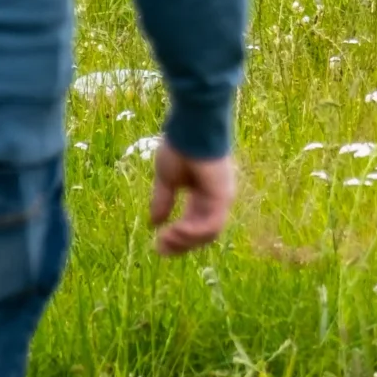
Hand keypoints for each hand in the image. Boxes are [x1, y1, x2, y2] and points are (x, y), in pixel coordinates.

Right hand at [148, 140, 235, 255]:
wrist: (190, 128)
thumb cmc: (180, 147)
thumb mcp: (166, 180)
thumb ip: (163, 201)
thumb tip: (154, 224)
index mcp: (204, 195)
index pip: (194, 225)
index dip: (177, 239)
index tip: (157, 246)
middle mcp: (215, 199)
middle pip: (203, 234)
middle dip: (180, 244)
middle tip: (159, 248)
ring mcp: (221, 198)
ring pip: (208, 233)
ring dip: (185, 241)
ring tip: (165, 239)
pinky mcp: (222, 196)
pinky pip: (211, 224)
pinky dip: (193, 232)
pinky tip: (175, 230)